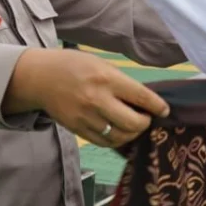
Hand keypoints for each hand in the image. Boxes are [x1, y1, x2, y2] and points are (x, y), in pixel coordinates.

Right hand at [4, 49, 168, 146]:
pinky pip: (104, 142)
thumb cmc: (73, 65)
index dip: (158, 107)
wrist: (40, 77)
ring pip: (120, 136)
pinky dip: (117, 140)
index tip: (164, 110)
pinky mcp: (78, 130)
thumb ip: (121, 81)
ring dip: (132, 133)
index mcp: (106, 79)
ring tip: (133, 125)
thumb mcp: (100, 63)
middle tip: (146, 117)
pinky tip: (119, 132)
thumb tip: (144, 100)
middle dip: (145, 123)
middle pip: (133, 123)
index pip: (141, 97)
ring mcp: (86, 118)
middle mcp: (97, 100)